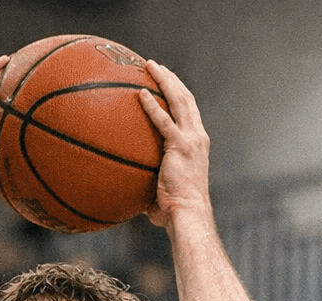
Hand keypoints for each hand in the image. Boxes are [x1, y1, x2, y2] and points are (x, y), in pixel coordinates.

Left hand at [138, 60, 211, 226]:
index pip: (188, 111)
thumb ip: (147, 179)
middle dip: (170, 79)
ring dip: (164, 81)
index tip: (165, 81)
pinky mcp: (181, 146)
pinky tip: (140, 94)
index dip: (177, 92)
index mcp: (197, 143)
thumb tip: (123, 184)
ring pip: (179, 101)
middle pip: (185, 98)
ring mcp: (191, 139)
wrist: (189, 213)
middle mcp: (198, 136)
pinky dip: (152, 106)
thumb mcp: (161, 188)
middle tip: (155, 66)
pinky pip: (164, 121)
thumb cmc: (174, 210)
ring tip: (149, 66)